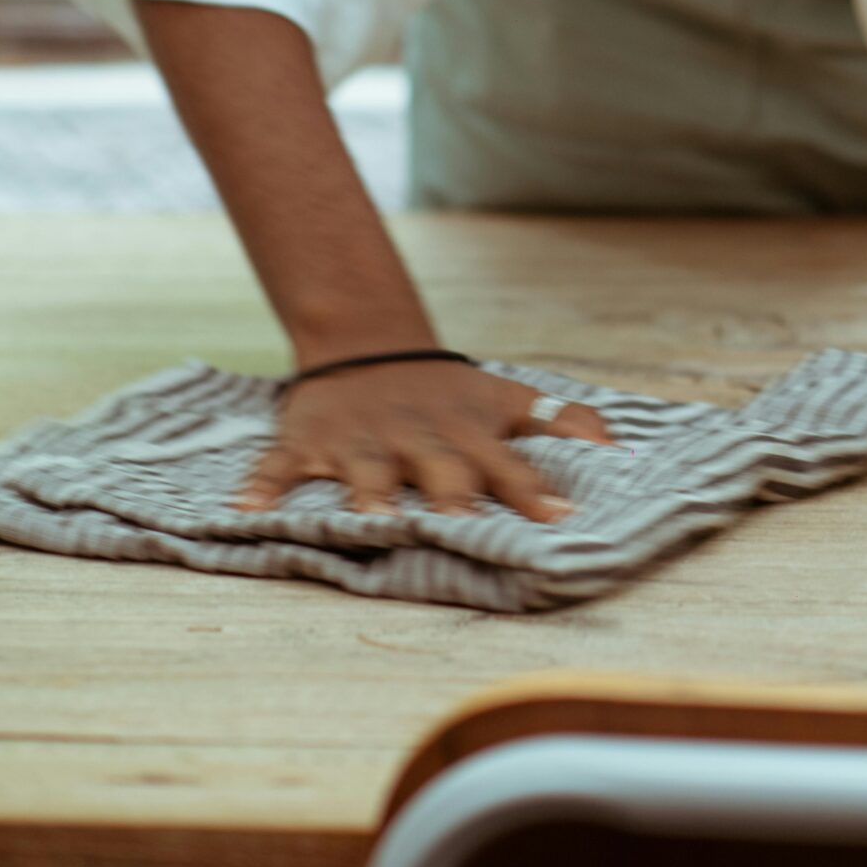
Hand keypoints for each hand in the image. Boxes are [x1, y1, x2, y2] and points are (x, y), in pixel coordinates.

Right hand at [230, 359, 615, 522]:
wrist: (368, 343)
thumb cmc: (448, 389)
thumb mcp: (506, 396)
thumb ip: (560, 423)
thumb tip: (619, 447)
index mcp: (467, 433)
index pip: (508, 464)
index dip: (533, 490)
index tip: (561, 518)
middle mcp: (418, 440)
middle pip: (440, 469)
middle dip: (453, 494)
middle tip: (464, 522)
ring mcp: (361, 442)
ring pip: (365, 471)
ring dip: (368, 494)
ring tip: (371, 519)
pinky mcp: (310, 442)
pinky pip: (282, 466)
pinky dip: (265, 486)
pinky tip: (248, 510)